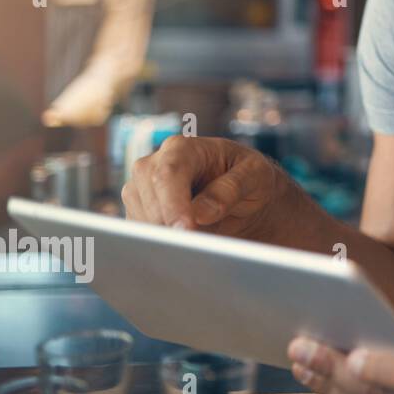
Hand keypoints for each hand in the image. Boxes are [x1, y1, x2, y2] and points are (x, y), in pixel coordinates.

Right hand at [122, 135, 288, 238]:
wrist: (244, 194)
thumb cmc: (251, 178)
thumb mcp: (255, 176)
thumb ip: (231, 189)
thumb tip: (200, 213)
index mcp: (185, 148)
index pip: (168, 174)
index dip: (173, 204)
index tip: (186, 229)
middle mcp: (155, 163)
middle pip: (147, 197)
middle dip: (169, 225)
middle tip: (198, 245)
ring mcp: (141, 188)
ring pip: (140, 218)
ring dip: (166, 236)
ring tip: (203, 239)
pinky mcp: (138, 211)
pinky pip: (140, 234)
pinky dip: (160, 243)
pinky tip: (187, 244)